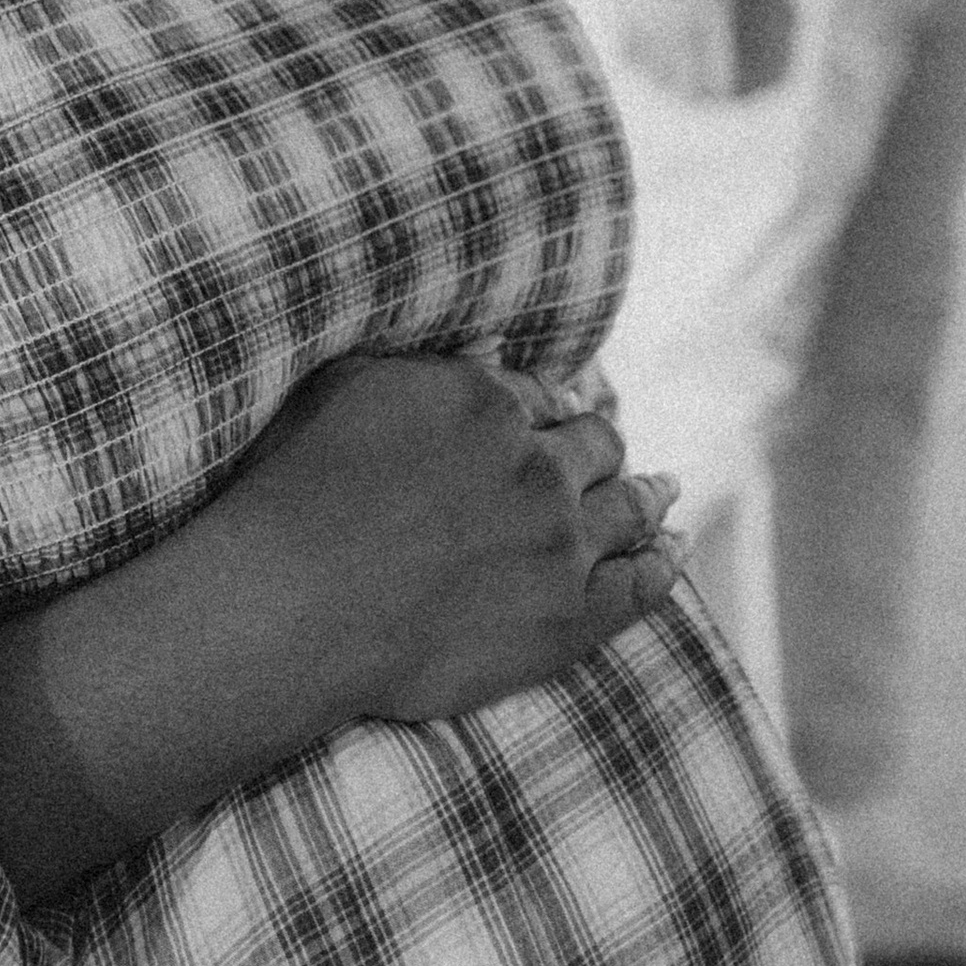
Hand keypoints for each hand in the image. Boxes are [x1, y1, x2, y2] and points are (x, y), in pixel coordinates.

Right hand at [239, 354, 683, 726]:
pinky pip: (640, 586)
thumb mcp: (348, 391)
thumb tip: (492, 346)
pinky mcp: (568, 619)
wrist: (293, 609)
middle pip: (596, 447)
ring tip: (666, 493)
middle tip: (614, 455)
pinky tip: (672, 552)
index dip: (553, 409)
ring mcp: (561, 545)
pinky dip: (662, 564)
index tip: (560, 417)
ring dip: (650, 495)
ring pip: (630, 509)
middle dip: (603, 448)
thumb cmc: (296, 494)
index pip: (544, 398)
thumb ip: (426, 369)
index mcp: (489, 404)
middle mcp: (540, 467)